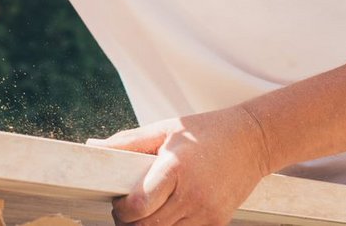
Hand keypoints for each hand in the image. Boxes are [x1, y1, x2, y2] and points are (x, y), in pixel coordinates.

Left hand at [87, 106, 270, 225]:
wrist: (252, 141)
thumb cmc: (205, 131)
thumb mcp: (164, 129)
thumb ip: (127, 142)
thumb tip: (93, 148)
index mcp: (175, 167)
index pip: (139, 205)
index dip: (121, 209)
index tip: (118, 200)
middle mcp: (192, 194)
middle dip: (129, 223)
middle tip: (125, 211)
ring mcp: (207, 212)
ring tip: (144, 213)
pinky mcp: (218, 223)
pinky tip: (166, 216)